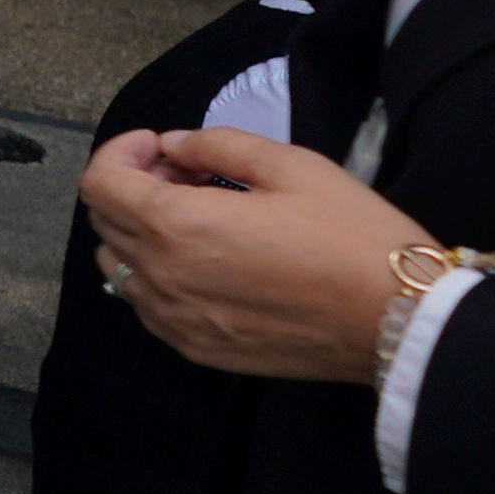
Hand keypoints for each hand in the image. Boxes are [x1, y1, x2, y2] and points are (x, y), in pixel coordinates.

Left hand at [80, 127, 442, 382]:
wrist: (396, 319)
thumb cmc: (350, 235)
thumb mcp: (292, 166)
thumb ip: (219, 145)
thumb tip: (176, 144)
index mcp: (176, 226)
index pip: (99, 182)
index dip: (121, 152)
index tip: (161, 146)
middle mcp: (161, 277)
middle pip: (104, 222)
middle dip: (133, 185)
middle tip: (188, 174)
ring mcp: (175, 320)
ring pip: (119, 267)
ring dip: (140, 233)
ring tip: (198, 217)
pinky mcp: (196, 349)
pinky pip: (147, 306)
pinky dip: (157, 275)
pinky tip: (207, 261)